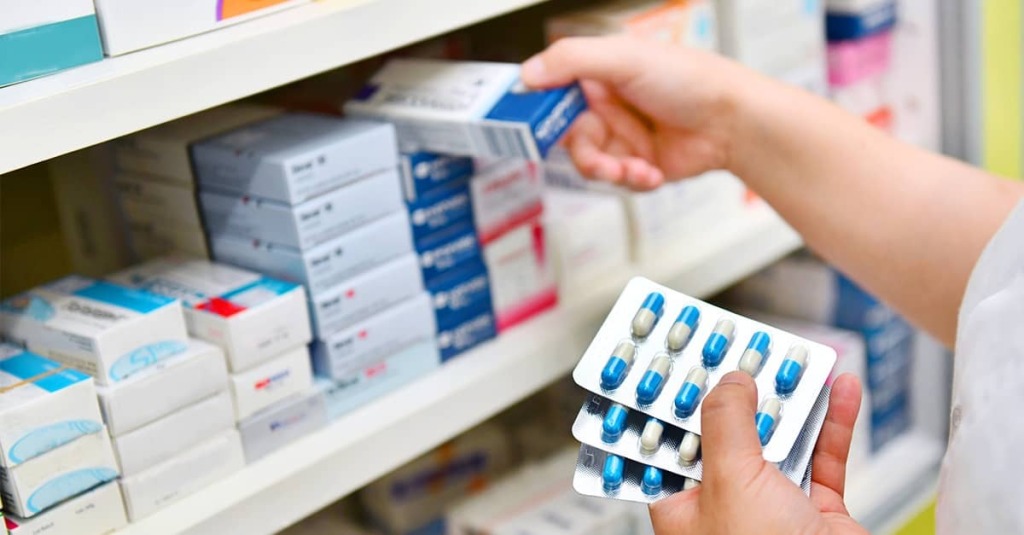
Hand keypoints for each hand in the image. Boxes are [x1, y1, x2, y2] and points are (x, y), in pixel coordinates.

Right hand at [522, 35, 749, 189]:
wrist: (734, 122)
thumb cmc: (689, 79)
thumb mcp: (624, 58)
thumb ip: (572, 60)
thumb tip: (527, 74)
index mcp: (600, 74)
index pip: (553, 93)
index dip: (541, 112)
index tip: (531, 128)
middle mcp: (608, 105)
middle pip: (569, 138)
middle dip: (584, 153)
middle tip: (598, 160)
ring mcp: (623, 136)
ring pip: (592, 164)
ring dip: (610, 170)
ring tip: (632, 168)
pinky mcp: (639, 164)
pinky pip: (618, 181)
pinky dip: (633, 180)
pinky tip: (652, 170)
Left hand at [649, 372, 867, 534]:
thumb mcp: (731, 482)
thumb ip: (726, 425)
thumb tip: (728, 382)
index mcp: (684, 504)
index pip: (669, 439)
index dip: (675, 397)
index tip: (680, 357)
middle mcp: (725, 503)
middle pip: (728, 431)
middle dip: (741, 389)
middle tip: (747, 346)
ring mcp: (773, 507)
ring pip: (779, 439)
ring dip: (791, 399)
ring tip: (797, 358)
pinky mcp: (816, 512)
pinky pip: (823, 457)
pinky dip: (833, 423)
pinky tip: (839, 389)